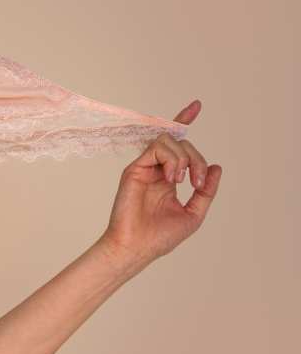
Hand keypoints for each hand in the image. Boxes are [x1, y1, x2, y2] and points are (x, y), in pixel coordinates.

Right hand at [100, 100, 222, 264]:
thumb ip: (206, 192)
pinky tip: (172, 179)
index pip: (179, 146)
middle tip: (197, 183)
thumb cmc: (159, 237)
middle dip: (197, 160)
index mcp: (169, 179)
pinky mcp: (134, 169)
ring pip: (169, 141)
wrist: (137, 247)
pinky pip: (156, 148)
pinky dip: (171, 160)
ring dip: (184, 159)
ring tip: (182, 181)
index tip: (196, 106)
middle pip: (181, 144)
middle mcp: (156, 170)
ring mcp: (145, 169)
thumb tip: (217, 168)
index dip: (185, 122)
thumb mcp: (193, 213)